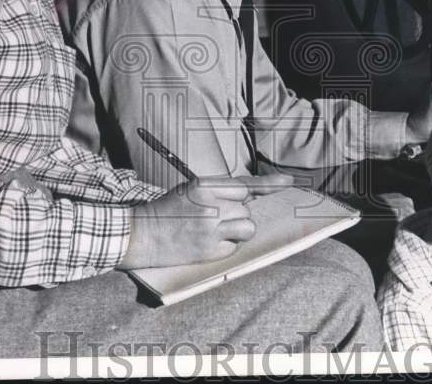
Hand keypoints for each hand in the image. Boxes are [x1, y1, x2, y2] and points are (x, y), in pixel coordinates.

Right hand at [118, 173, 293, 268]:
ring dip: (238, 230)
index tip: (289, 182)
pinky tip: (208, 244)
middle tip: (216, 217)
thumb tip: (247, 196)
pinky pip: (234, 248)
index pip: (245, 184)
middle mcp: (211, 205)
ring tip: (218, 231)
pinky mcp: (209, 250)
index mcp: (205, 186)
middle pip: (247, 208)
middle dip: (237, 213)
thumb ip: (218, 191)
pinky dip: (225, 247)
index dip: (269, 183)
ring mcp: (211, 228)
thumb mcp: (191, 190)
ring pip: (247, 227)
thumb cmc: (167, 210)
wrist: (142, 234)